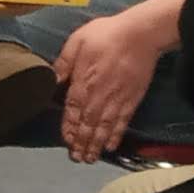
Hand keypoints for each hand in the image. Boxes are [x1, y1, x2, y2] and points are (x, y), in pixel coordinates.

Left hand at [55, 0, 185, 161]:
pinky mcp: (133, 99)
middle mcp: (100, 94)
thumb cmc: (106, 34)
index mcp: (84, 81)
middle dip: (82, 142)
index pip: (73, 109)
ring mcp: (117, 98)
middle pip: (88, 123)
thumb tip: (52, 80)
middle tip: (77, 158)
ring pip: (104, 127)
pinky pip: (122, 121)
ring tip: (90, 158)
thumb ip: (64, 63)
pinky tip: (111, 146)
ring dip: (96, 144)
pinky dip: (116, 135)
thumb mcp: (77, 41)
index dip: (69, 127)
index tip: (66, 141)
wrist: (141, 34)